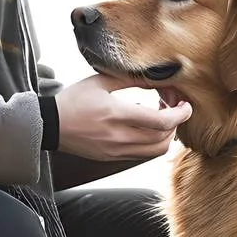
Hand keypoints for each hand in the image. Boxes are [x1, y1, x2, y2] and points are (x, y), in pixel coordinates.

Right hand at [55, 73, 192, 161]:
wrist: (50, 126)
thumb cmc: (74, 100)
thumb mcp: (101, 82)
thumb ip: (131, 79)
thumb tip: (157, 78)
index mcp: (116, 114)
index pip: (161, 121)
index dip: (181, 114)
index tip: (186, 104)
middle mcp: (119, 137)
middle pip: (164, 138)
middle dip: (176, 122)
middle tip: (173, 106)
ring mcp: (116, 151)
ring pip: (156, 150)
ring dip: (166, 135)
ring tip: (162, 118)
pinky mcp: (113, 158)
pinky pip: (143, 154)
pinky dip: (152, 142)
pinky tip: (145, 126)